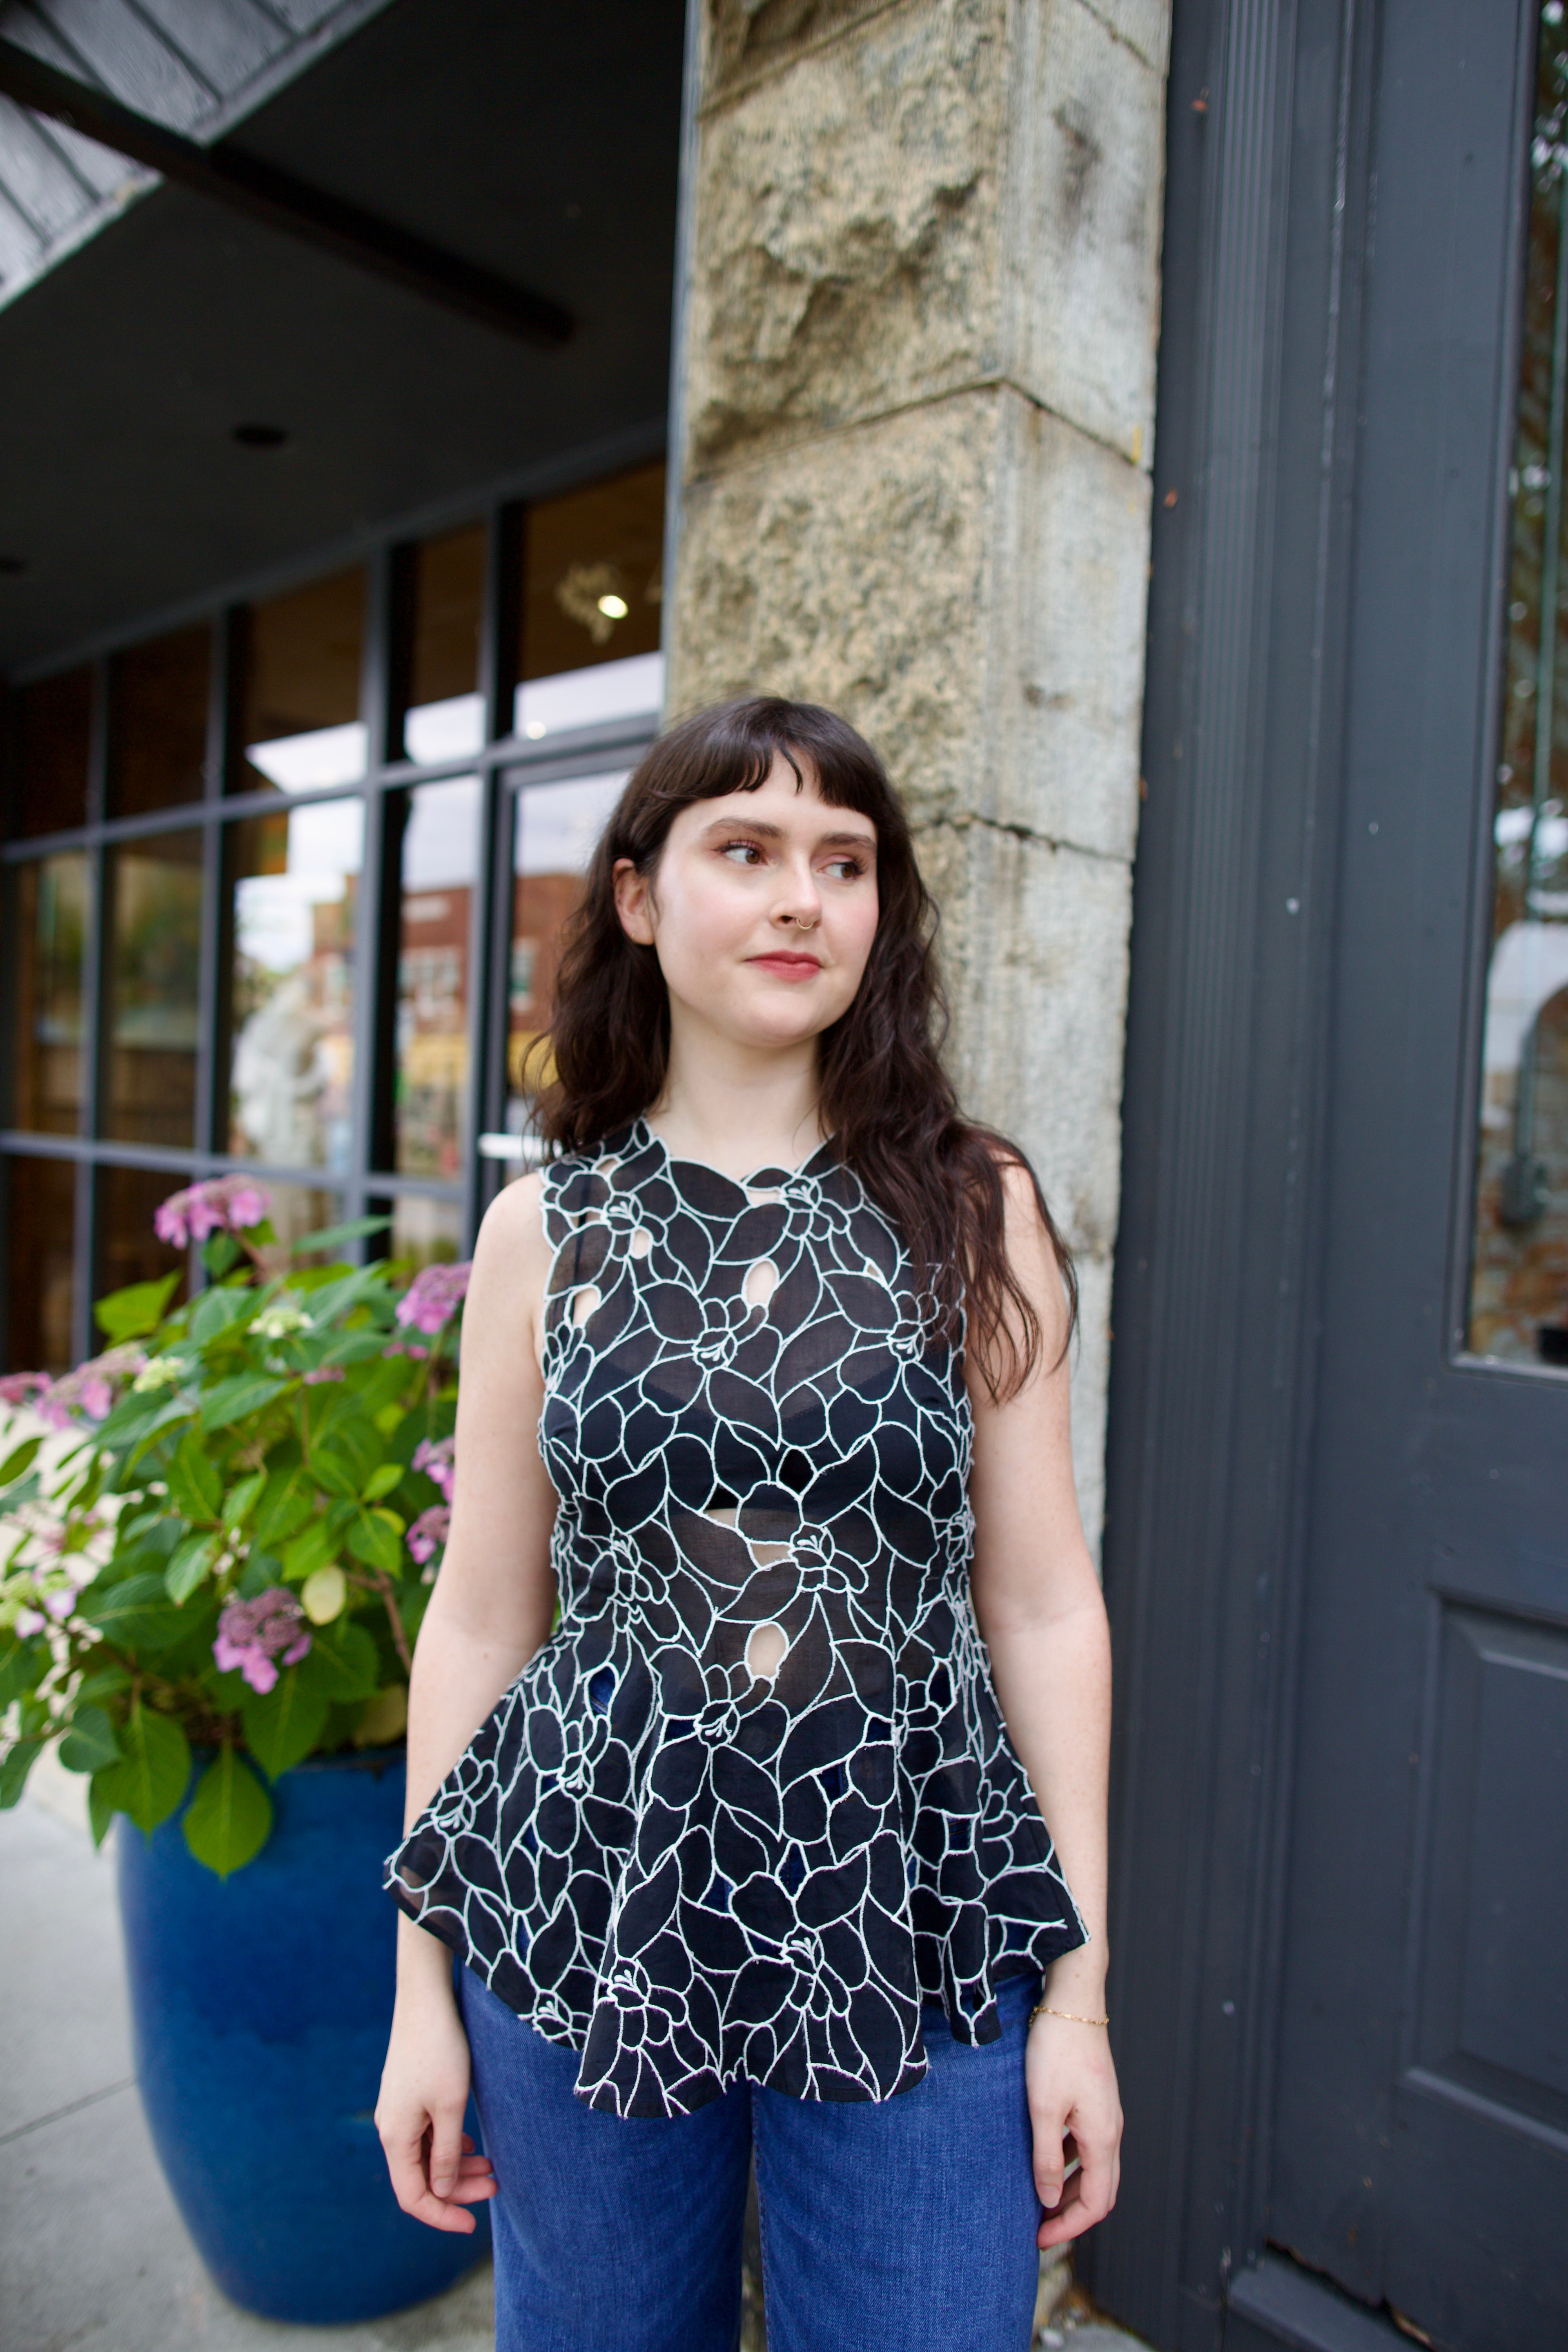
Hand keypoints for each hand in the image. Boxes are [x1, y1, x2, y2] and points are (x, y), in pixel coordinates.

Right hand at [375, 1986, 496, 2233]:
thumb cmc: (440, 2050)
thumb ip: (447, 2153)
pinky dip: (450, 2145)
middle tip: (496, 2186)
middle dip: (458, 2189)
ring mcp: (399, 2110)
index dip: (442, 2215)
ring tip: (492, 2168)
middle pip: (421, 2178)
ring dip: (457, 2167)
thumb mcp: (450, 2106)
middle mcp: (391, 2127)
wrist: (425, 1998)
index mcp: (395, 2137)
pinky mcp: (409, 2095)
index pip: (413, 2196)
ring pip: (426, 2155)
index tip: (472, 2225)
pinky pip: (426, 2135)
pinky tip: (471, 2145)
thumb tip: (443, 2191)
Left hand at [1026, 2009, 1122, 2249]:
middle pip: (1100, 2190)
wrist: (1073, 1999)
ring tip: (1037, 2199)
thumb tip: (1046, 2200)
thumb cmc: (1056, 2049)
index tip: (1039, 2239)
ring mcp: (1105, 2114)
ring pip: (1094, 2168)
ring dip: (1069, 2189)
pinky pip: (1087, 2145)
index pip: (1096, 2203)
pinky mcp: (1095, 2099)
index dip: (1069, 2227)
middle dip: (1071, 2215)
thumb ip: (1045, 2157)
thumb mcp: (1042, 2108)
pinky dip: (1069, 2163)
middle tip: (1038, 2229)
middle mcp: (1111, 2130)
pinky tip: (1044, 2157)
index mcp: (1102, 2138)